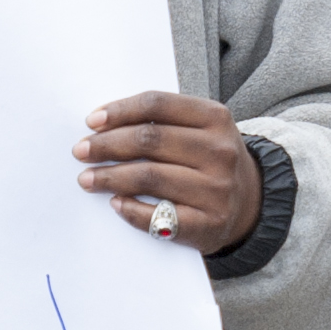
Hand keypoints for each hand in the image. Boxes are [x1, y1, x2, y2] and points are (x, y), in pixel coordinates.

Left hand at [76, 92, 257, 253]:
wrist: (250, 204)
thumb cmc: (209, 160)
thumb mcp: (200, 130)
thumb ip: (162, 122)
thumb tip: (101, 125)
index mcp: (216, 118)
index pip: (157, 105)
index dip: (120, 111)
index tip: (92, 121)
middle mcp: (220, 152)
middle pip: (149, 140)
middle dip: (106, 145)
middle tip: (81, 151)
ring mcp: (217, 190)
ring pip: (149, 177)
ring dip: (109, 177)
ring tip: (87, 178)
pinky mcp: (209, 224)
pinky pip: (159, 217)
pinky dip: (131, 209)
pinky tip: (115, 203)